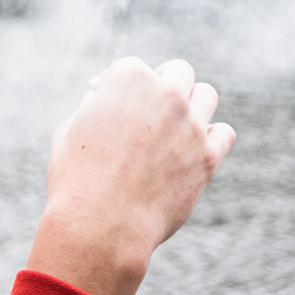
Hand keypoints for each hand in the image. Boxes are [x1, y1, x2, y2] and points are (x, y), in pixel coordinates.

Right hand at [25, 57, 234, 294]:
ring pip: (206, 95)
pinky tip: (196, 149)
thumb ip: (94, 107)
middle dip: (163, 86)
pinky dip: (212, 138)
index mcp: (130, 79)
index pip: (133, 67)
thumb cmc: (76, 181)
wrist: (100, 226)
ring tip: (176, 126)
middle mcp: (167, 94)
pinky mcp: (208, 156)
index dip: (119, 86)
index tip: (112, 105)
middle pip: (178, 72)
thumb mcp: (69, 131)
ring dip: (192, 105)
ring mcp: (191, 124)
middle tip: (150, 109)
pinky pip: (224, 133)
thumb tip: (104, 98)